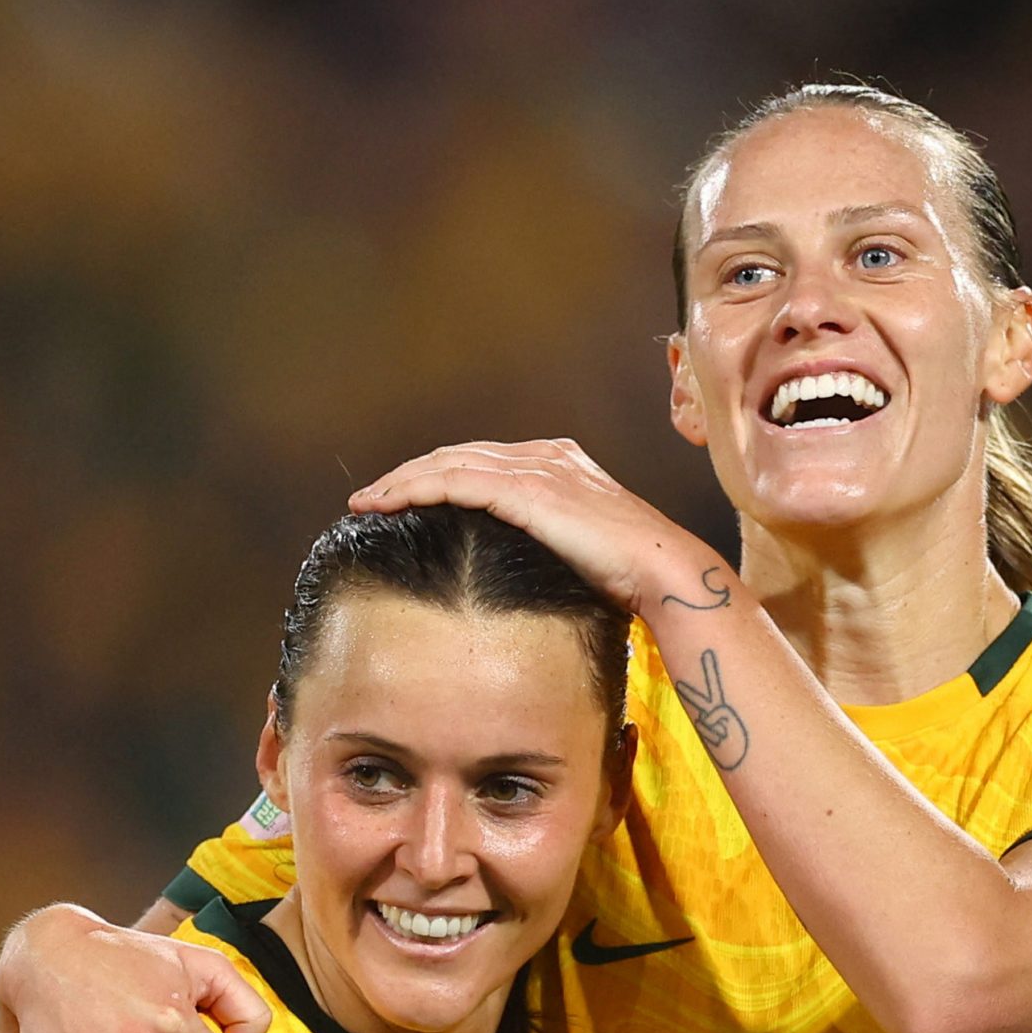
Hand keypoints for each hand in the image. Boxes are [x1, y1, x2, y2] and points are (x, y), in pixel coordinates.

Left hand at [350, 439, 726, 615]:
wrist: (664, 573)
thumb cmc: (632, 577)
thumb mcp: (583, 551)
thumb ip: (552, 543)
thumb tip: (521, 571)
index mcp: (560, 463)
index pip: (482, 460)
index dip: (437, 474)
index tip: (403, 497)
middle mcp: (546, 456)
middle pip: (458, 454)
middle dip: (410, 474)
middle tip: (370, 497)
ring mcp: (538, 469)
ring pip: (449, 463)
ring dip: (401, 481)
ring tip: (367, 502)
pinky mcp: (529, 491)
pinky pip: (456, 482)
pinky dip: (416, 489)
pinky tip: (387, 504)